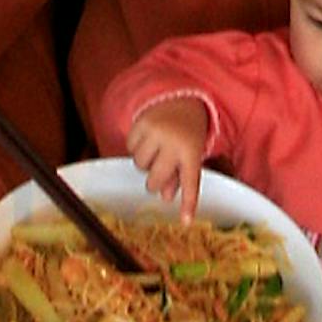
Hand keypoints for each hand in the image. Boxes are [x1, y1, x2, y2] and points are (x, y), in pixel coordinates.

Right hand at [126, 93, 208, 214]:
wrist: (183, 98)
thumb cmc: (188, 133)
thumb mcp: (191, 154)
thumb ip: (181, 177)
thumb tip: (166, 198)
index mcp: (191, 152)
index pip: (190, 182)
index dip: (188, 203)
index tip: (186, 222)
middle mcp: (174, 142)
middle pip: (154, 180)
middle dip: (155, 178)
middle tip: (161, 166)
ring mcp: (156, 132)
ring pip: (139, 164)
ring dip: (145, 161)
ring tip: (156, 149)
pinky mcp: (142, 122)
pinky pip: (130, 147)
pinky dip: (135, 146)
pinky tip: (147, 138)